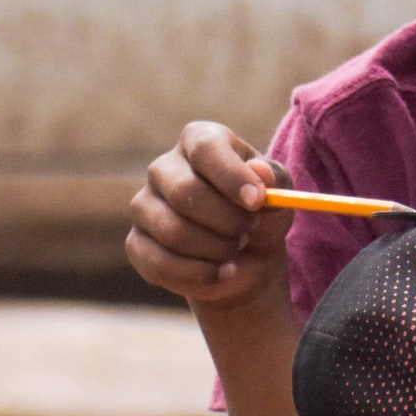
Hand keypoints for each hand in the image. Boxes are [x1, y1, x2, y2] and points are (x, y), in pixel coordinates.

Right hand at [125, 122, 293, 309]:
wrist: (244, 258)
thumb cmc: (259, 215)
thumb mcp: (278, 196)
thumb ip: (274, 181)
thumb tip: (261, 173)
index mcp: (199, 140)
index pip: (206, 148)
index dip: (231, 175)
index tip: (257, 201)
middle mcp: (164, 168)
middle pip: (185, 192)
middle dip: (227, 221)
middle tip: (248, 232)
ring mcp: (144, 205)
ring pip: (173, 232)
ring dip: (215, 250)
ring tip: (235, 250)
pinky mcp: (136, 243)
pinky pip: (158, 263)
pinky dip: (198, 275)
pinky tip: (221, 272)